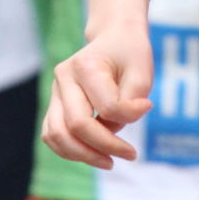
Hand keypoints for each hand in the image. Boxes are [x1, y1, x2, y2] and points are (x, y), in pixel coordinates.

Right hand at [41, 23, 154, 169]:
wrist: (114, 37)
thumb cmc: (130, 54)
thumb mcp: (143, 71)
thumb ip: (132, 102)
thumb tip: (117, 129)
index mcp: (86, 65)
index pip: (106, 106)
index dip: (129, 116)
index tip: (147, 107)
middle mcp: (64, 77)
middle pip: (76, 125)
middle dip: (104, 147)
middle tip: (130, 154)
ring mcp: (55, 91)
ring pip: (56, 135)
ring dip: (83, 156)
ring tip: (109, 162)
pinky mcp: (54, 104)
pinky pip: (52, 135)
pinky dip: (70, 151)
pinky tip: (93, 154)